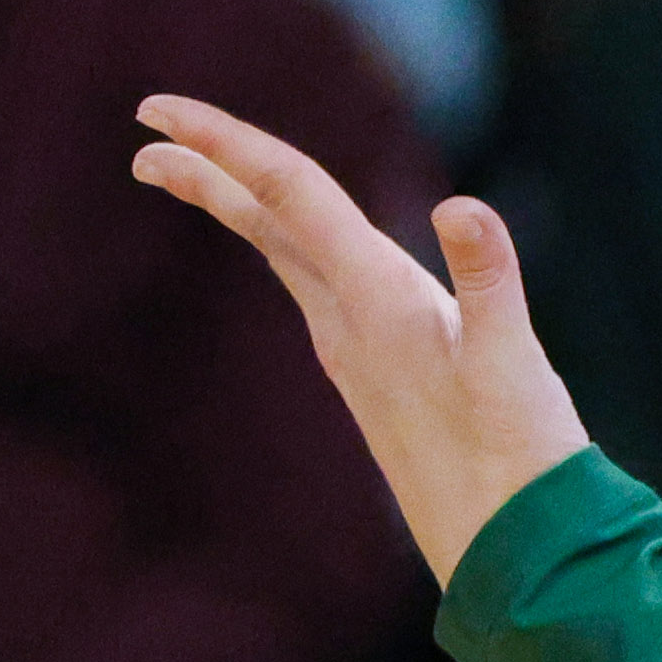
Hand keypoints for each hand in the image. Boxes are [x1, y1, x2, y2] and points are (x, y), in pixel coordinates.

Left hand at [131, 102, 588, 585]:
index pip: (290, 196)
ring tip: (199, 175)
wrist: (506, 551)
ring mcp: (359, 353)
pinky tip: (297, 253)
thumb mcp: (512, 364)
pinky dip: (289, 249)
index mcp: (379, 301)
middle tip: (145, 130)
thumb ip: (489, 281)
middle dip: (208, 172)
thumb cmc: (517, 459)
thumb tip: (461, 206)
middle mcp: (352, 323)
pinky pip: (315, 289)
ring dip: (240, 208)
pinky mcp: (377, 378)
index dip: (226, 143)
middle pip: (268, 224)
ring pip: (286, 257)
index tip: (155, 110)